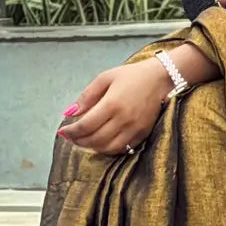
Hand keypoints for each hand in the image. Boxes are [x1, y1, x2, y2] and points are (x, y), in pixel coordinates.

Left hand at [56, 59, 174, 155]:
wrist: (162, 78)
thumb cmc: (132, 75)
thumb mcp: (106, 77)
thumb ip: (87, 96)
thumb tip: (70, 112)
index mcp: (112, 103)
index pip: (86, 125)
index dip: (71, 131)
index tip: (63, 131)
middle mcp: (123, 119)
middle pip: (95, 139)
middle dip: (79, 141)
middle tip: (71, 137)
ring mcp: (134, 129)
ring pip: (108, 148)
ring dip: (92, 148)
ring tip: (84, 141)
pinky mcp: (143, 134)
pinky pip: (122, 149)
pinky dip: (108, 149)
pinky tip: (101, 143)